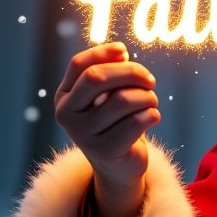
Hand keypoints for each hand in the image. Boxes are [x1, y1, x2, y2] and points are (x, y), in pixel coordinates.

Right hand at [54, 42, 159, 216]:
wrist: (118, 165)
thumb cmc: (116, 122)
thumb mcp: (108, 96)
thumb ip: (110, 73)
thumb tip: (120, 52)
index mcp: (64, 97)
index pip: (79, 65)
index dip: (103, 53)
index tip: (124, 50)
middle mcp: (67, 115)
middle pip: (97, 78)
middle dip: (130, 72)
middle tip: (150, 80)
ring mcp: (84, 135)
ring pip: (123, 100)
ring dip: (147, 97)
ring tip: (151, 102)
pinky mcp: (105, 151)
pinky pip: (136, 122)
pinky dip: (152, 115)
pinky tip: (152, 118)